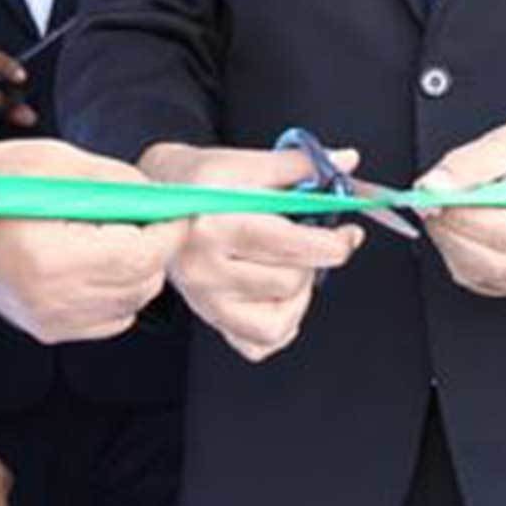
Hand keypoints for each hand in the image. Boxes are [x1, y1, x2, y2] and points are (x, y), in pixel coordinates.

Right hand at [0, 140, 181, 343]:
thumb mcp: (52, 162)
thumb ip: (113, 181)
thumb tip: (158, 198)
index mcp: (48, 256)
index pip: (140, 256)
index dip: (167, 231)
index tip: (175, 210)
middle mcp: (51, 299)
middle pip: (142, 283)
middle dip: (154, 246)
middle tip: (142, 214)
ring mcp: (50, 321)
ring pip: (132, 302)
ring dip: (138, 268)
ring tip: (111, 233)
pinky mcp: (49, 330)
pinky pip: (111, 317)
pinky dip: (118, 290)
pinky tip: (94, 259)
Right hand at [140, 144, 362, 362]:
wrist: (156, 204)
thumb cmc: (200, 182)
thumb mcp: (246, 162)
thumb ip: (299, 165)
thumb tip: (346, 161)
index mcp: (213, 223)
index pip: (286, 244)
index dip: (331, 242)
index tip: (349, 234)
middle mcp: (205, 269)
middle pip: (289, 280)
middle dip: (315, 259)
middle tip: (314, 238)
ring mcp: (206, 301)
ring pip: (282, 317)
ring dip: (301, 291)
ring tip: (291, 263)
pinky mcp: (211, 319)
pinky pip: (261, 343)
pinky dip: (283, 323)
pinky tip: (279, 293)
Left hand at [411, 113, 505, 298]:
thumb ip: (470, 164)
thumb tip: (434, 187)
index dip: (465, 218)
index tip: (435, 199)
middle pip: (497, 260)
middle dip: (452, 233)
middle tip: (429, 206)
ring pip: (488, 275)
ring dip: (454, 246)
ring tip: (442, 215)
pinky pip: (489, 283)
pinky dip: (464, 259)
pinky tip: (459, 233)